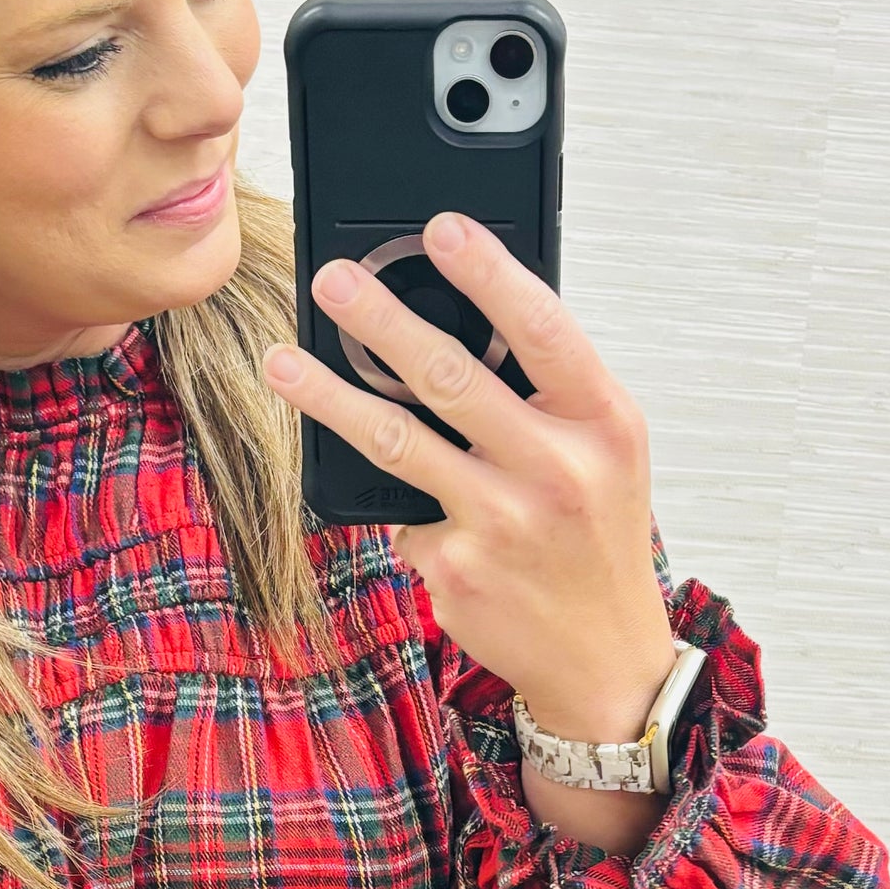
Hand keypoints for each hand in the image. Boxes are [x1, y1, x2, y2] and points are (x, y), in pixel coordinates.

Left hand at [263, 214, 676, 743]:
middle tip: (333, 281)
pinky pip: (402, 511)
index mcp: (605, 422)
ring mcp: (504, 521)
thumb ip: (550, 393)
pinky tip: (418, 509)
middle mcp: (558, 469)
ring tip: (284, 361)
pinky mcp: (457, 566)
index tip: (439, 228)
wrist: (604, 660)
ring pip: (397, 440)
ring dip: (329, 395)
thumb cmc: (595, 537)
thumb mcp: (604, 454)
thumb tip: (464, 317)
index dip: (487, 273)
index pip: (543, 329)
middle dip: (380, 320)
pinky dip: (399, 503)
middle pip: (451, 376)